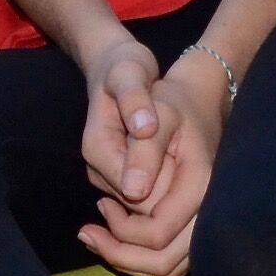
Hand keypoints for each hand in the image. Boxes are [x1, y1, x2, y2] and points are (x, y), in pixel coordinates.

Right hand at [76, 33, 173, 213]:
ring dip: (170, 185)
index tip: (177, 150)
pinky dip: (167, 183)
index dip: (166, 182)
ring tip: (172, 149)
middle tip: (177, 147)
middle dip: (169, 186)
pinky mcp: (120, 181)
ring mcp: (107, 178)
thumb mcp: (131, 72)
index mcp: (98, 148)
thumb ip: (134, 99)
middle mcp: (97, 170)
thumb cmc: (126, 68)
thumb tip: (143, 130)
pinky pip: (150, 199)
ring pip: (147, 207)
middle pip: (142, 207)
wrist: (118, 69)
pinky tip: (170, 156)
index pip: (136, 193)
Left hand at [81, 57, 228, 275]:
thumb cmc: (172, 106)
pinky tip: (116, 231)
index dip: (122, 229)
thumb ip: (144, 152)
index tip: (100, 205)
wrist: (197, 101)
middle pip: (164, 263)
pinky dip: (140, 257)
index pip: (158, 232)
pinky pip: (169, 261)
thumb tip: (131, 192)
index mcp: (201, 187)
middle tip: (88, 232)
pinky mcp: (194, 227)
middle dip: (120, 253)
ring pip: (166, 269)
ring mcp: (203, 224)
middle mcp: (208, 213)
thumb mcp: (157, 114)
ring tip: (99, 233)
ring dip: (129, 259)